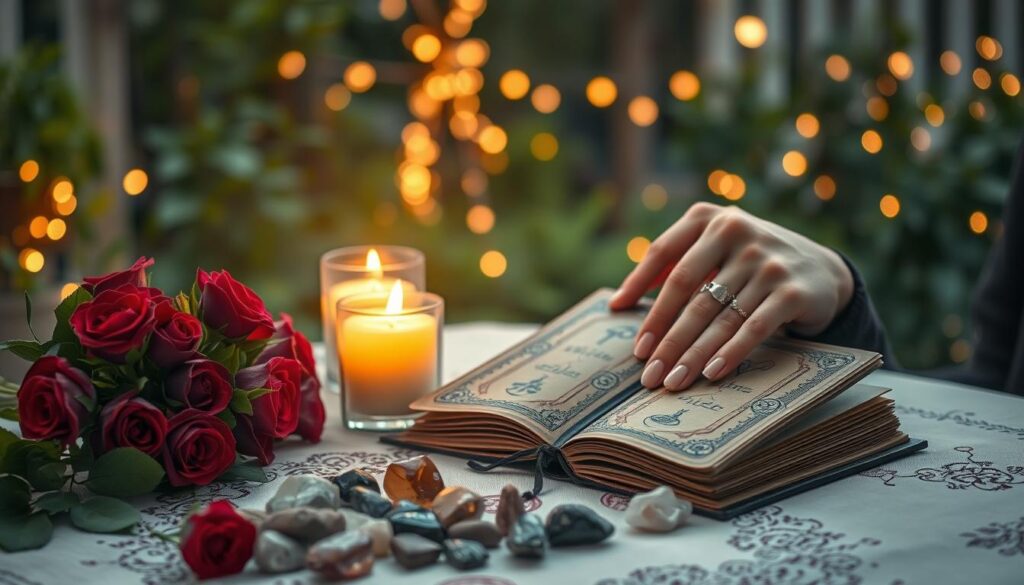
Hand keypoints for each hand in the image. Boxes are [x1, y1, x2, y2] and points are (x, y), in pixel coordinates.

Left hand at [609, 203, 854, 389]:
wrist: (821, 271)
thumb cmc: (750, 264)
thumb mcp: (715, 250)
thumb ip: (673, 266)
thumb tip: (618, 302)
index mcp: (709, 218)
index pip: (663, 252)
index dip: (638, 286)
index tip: (621, 317)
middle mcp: (737, 231)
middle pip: (687, 289)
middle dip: (664, 335)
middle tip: (646, 369)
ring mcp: (766, 260)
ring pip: (717, 315)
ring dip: (691, 354)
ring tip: (672, 381)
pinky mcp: (791, 290)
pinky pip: (751, 328)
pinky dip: (729, 353)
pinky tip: (711, 374)